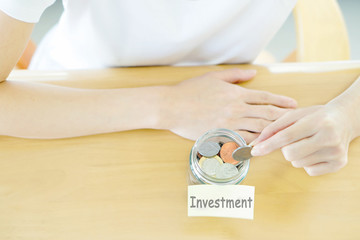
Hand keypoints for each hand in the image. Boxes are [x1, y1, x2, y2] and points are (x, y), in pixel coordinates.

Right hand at [164, 68, 296, 141]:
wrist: (172, 106)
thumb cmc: (190, 91)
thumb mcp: (213, 77)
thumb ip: (235, 75)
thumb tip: (253, 73)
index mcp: (235, 93)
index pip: (264, 97)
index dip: (280, 101)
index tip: (293, 105)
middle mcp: (236, 109)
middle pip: (266, 114)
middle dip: (283, 118)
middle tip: (297, 122)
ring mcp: (229, 123)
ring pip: (257, 129)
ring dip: (273, 132)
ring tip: (286, 135)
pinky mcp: (221, 135)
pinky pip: (242, 141)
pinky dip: (255, 143)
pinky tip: (264, 146)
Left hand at [251, 103, 354, 175]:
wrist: (345, 120)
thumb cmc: (317, 116)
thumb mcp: (295, 115)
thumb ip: (274, 128)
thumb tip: (256, 143)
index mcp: (318, 121)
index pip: (286, 136)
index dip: (268, 144)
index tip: (254, 150)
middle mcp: (329, 137)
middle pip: (290, 154)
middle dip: (285, 149)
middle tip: (295, 140)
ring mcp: (336, 152)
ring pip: (297, 163)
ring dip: (296, 155)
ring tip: (308, 143)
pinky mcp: (339, 164)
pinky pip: (309, 171)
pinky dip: (307, 163)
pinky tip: (315, 151)